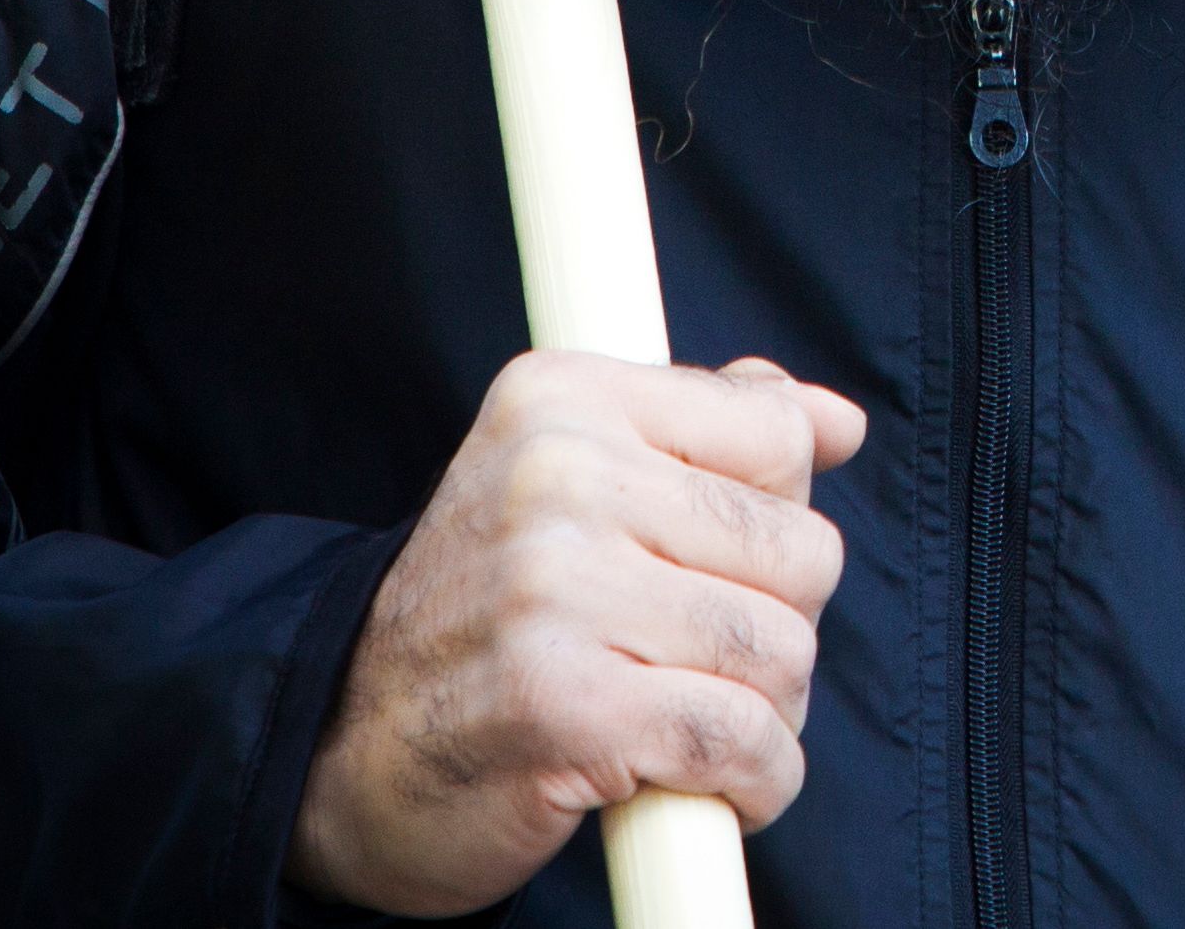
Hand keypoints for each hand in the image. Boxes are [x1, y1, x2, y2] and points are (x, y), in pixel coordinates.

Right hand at [290, 348, 866, 915]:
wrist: (344, 753)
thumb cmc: (487, 619)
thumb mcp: (573, 482)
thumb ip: (708, 434)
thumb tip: (840, 420)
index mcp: (563, 399)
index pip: (777, 433)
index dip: (775, 520)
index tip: (710, 568)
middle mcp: (555, 476)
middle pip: (800, 550)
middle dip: (778, 627)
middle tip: (701, 662)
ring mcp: (558, 591)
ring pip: (782, 650)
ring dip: (768, 713)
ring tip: (697, 719)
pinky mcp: (570, 706)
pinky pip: (743, 739)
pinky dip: (756, 780)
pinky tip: (710, 785)